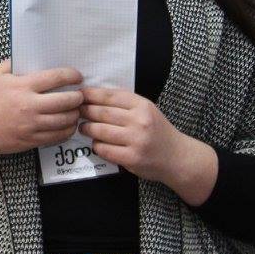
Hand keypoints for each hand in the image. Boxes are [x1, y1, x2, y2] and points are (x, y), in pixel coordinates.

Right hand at [0, 59, 84, 156]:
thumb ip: (14, 63)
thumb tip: (32, 56)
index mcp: (22, 86)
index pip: (56, 78)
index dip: (72, 75)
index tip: (77, 76)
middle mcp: (29, 106)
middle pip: (66, 101)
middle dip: (78, 97)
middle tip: (80, 94)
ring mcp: (31, 125)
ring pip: (65, 120)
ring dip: (75, 114)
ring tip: (76, 110)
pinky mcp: (31, 140)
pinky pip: (57, 136)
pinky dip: (67, 130)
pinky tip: (68, 125)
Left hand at [78, 87, 217, 204]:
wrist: (177, 157)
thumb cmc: (157, 130)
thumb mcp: (146, 109)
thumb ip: (124, 103)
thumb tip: (93, 95)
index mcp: (143, 105)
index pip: (110, 96)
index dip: (91, 94)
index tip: (79, 95)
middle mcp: (140, 121)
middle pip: (102, 113)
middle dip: (85, 111)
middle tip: (77, 111)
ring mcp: (136, 141)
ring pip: (100, 131)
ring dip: (87, 128)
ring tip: (83, 127)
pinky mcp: (131, 159)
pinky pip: (104, 149)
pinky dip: (96, 145)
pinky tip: (96, 143)